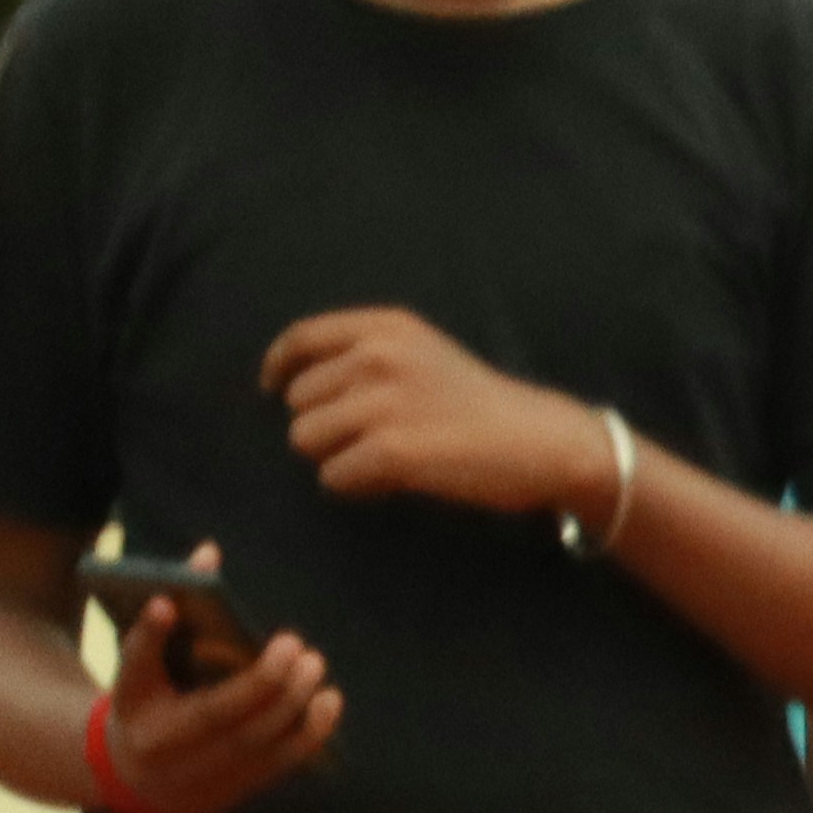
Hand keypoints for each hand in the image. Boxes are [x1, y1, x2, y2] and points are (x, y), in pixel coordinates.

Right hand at [97, 546, 338, 812]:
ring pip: (265, 751)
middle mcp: (180, 763)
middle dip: (279, 688)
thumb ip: (169, 610)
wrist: (126, 774)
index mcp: (150, 730)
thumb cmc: (140, 700)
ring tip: (319, 671)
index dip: (252, 679)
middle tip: (306, 651)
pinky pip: (279, 767)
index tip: (283, 641)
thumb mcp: (136, 665)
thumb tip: (208, 555)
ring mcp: (209, 783)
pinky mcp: (235, 791)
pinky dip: (308, 736)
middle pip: (240, 728)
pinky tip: (328, 703)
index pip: (210, 709)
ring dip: (301, 712)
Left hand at [262, 309, 607, 519]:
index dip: (279, 367)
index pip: (302, 338)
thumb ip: (365, 356)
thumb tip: (295, 385)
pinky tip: (395, 478)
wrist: (540, 440)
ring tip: (385, 456)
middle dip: (324, 423)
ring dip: (336, 455)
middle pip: (298, 400)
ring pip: (306, 439)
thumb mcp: (423, 353)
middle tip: (372, 435)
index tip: (273, 388)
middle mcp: (379, 357)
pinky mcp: (391, 450)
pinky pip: (333, 476)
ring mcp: (384, 403)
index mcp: (386, 327)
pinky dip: (357, 484)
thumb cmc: (480, 402)